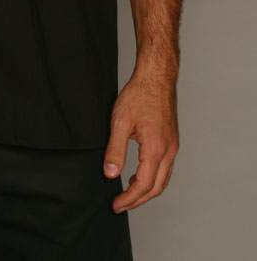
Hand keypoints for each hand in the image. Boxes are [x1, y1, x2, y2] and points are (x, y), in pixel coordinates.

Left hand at [103, 68, 179, 213]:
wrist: (156, 77)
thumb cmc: (139, 94)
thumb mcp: (120, 121)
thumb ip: (115, 150)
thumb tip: (110, 174)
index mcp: (156, 148)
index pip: (144, 185)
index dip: (129, 199)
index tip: (116, 205)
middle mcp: (169, 151)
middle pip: (157, 188)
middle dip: (138, 200)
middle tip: (121, 205)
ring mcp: (173, 146)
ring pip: (163, 180)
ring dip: (147, 191)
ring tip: (128, 193)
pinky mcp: (172, 141)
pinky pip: (165, 168)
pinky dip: (153, 178)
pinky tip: (140, 174)